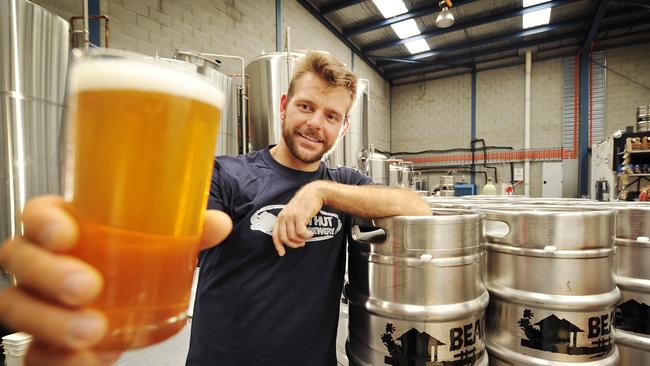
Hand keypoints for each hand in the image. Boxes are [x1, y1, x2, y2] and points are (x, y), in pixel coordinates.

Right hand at [0, 196, 231, 365]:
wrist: (118, 319)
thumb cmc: (125, 269)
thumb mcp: (156, 249)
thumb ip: (185, 233)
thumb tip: (218, 224)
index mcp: (66, 231)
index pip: (37, 214)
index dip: (43, 221)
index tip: (67, 233)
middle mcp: (42, 265)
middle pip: (20, 259)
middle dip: (50, 273)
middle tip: (87, 287)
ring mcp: (37, 304)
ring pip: (17, 306)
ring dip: (52, 320)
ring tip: (91, 329)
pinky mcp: (42, 343)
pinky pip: (34, 352)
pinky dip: (55, 359)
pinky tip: (83, 359)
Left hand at [271, 182, 324, 255]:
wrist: (314, 193)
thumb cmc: (305, 204)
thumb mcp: (294, 213)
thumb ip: (290, 223)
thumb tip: (291, 239)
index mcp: (281, 217)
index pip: (275, 235)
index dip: (278, 246)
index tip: (282, 253)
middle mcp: (284, 217)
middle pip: (284, 238)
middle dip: (293, 244)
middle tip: (301, 244)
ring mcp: (291, 216)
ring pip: (293, 237)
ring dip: (301, 240)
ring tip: (308, 237)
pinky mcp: (299, 216)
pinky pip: (301, 233)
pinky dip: (307, 236)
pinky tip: (311, 233)